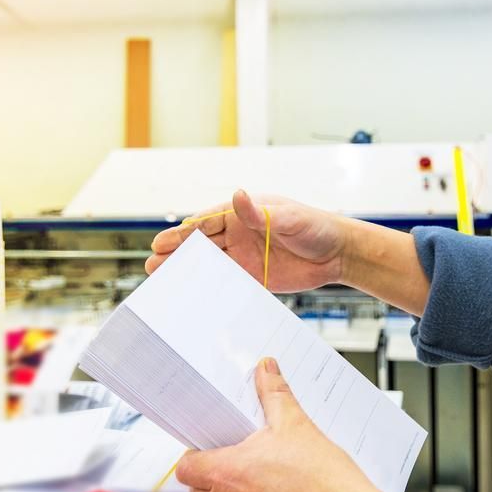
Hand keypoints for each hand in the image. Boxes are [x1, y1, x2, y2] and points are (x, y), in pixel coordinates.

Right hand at [147, 191, 349, 292]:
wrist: (339, 253)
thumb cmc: (316, 226)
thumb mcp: (288, 217)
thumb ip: (260, 213)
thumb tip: (238, 196)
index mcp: (243, 214)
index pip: (205, 223)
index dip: (183, 234)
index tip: (161, 242)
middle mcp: (240, 234)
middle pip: (201, 244)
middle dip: (177, 254)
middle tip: (152, 265)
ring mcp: (246, 256)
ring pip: (210, 264)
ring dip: (188, 271)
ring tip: (163, 280)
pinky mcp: (255, 277)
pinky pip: (228, 282)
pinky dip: (210, 288)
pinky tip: (193, 296)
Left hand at [176, 357, 429, 491]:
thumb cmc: (328, 481)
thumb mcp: (299, 426)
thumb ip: (275, 394)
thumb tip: (265, 368)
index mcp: (229, 472)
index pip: (186, 467)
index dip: (196, 455)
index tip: (214, 447)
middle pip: (200, 491)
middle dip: (214, 476)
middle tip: (243, 461)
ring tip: (272, 483)